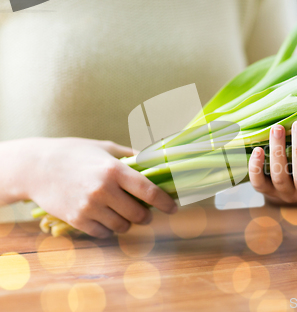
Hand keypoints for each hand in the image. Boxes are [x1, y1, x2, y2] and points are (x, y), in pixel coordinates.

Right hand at [1, 137, 176, 237]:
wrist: (36, 166)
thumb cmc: (74, 153)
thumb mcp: (105, 147)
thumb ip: (131, 156)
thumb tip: (156, 161)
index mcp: (114, 169)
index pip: (149, 191)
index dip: (166, 202)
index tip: (174, 208)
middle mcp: (104, 189)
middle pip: (139, 214)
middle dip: (147, 216)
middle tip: (147, 213)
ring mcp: (90, 207)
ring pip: (123, 226)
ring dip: (128, 223)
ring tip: (125, 215)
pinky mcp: (77, 219)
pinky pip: (104, 233)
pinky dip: (109, 229)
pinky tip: (107, 219)